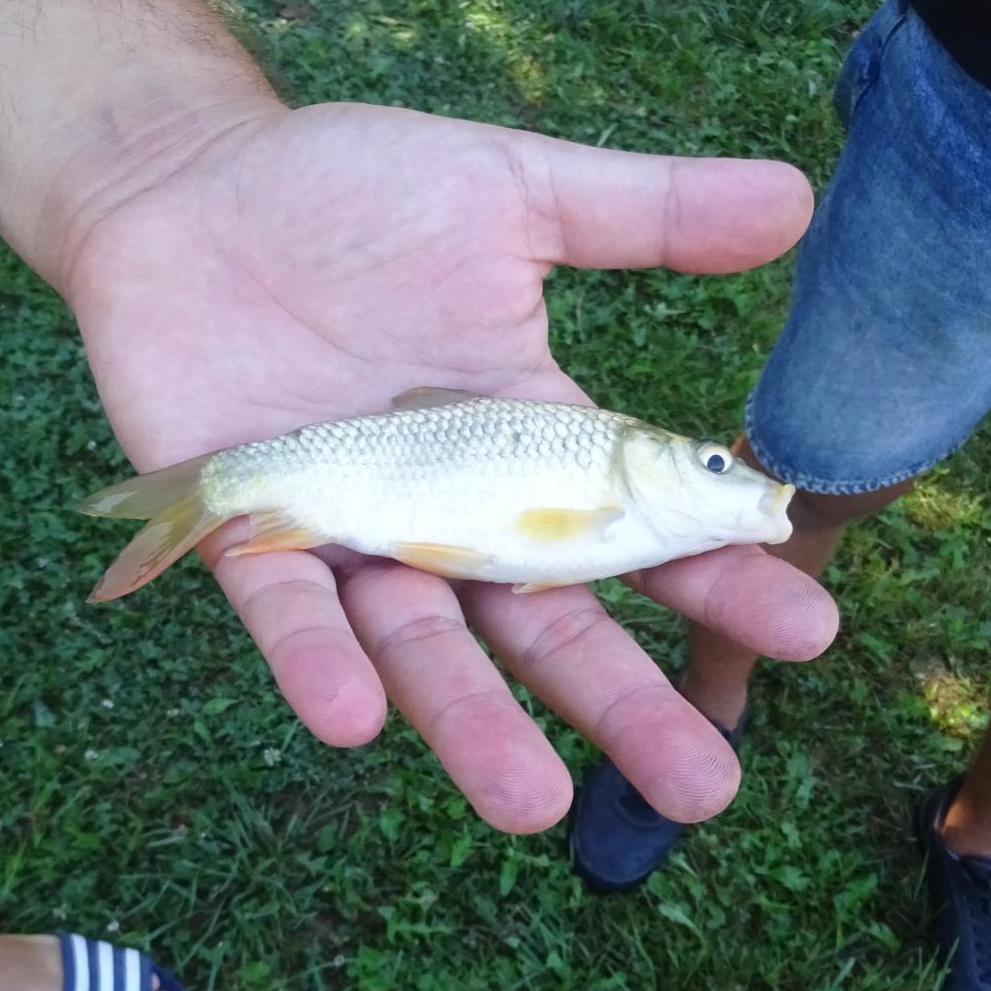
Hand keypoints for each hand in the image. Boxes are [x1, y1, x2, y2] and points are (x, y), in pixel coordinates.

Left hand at [54, 101, 834, 832]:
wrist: (184, 184)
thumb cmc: (345, 189)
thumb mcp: (512, 191)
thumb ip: (645, 210)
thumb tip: (800, 197)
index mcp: (527, 442)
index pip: (637, 529)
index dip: (715, 581)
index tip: (806, 630)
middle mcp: (451, 511)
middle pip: (546, 626)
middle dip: (620, 707)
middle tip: (702, 788)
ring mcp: (352, 533)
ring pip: (423, 649)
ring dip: (473, 724)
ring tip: (536, 806)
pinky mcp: (251, 534)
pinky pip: (288, 612)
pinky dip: (318, 661)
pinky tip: (357, 719)